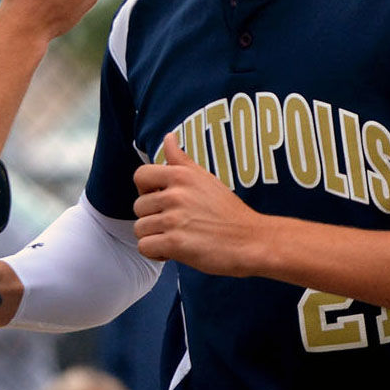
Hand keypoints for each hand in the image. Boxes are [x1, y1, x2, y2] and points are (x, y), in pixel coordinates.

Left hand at [133, 133, 262, 275]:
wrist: (250, 240)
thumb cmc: (228, 211)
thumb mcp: (205, 178)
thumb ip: (181, 159)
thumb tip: (168, 137)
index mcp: (181, 175)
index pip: (140, 175)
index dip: (145, 189)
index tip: (160, 198)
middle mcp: (176, 194)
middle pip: (138, 206)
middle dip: (152, 218)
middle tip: (175, 224)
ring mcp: (174, 219)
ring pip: (140, 229)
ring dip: (155, 237)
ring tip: (176, 237)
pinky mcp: (175, 243)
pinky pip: (144, 247)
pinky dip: (156, 252)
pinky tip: (173, 251)